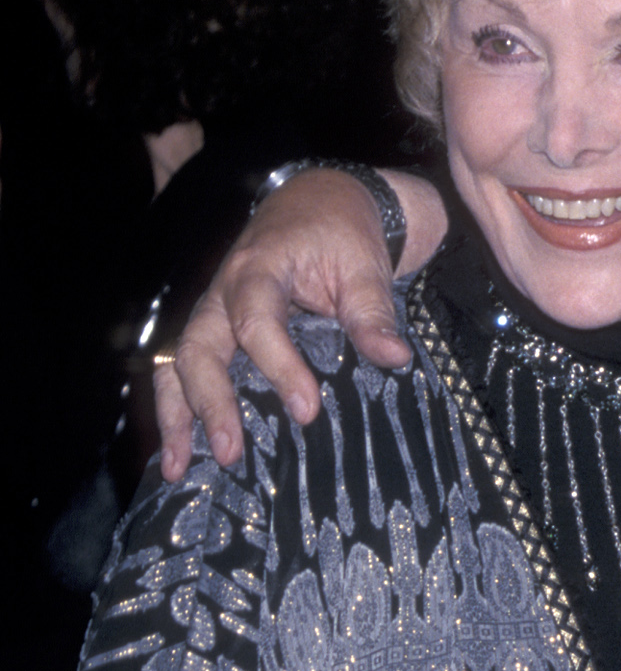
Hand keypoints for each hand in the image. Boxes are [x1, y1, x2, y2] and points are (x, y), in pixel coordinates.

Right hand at [156, 165, 447, 480]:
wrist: (319, 202)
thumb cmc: (342, 232)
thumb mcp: (364, 265)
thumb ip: (372, 311)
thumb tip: (394, 357)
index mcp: (258, 269)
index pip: (257, 322)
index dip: (279, 368)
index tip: (307, 411)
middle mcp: (222, 293)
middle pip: (198, 348)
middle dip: (209, 403)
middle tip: (230, 453)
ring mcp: (212, 313)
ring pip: (177, 363)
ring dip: (175, 417)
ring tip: (177, 468)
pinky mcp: (215, 332)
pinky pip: (184, 371)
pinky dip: (178, 411)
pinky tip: (180, 454)